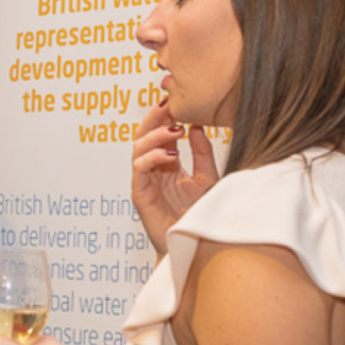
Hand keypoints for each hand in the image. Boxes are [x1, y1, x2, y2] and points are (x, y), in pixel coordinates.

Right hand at [131, 101, 217, 255]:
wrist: (193, 245)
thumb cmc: (197, 214)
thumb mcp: (207, 177)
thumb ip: (202, 153)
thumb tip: (197, 127)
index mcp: (166, 163)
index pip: (158, 132)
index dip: (164, 115)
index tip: (176, 100)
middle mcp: (152, 169)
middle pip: (143, 135)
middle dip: (154, 117)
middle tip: (168, 104)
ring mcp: (144, 181)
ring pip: (137, 148)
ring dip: (154, 135)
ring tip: (175, 130)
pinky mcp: (140, 194)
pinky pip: (139, 169)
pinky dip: (151, 157)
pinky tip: (170, 155)